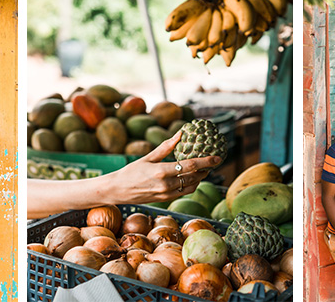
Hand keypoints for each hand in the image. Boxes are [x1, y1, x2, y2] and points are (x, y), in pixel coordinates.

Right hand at [107, 131, 221, 204]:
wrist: (118, 190)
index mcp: (162, 171)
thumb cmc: (131, 171)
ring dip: (199, 178)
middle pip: (194, 176)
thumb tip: (180, 133)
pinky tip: (191, 177)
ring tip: (203, 169)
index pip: (190, 165)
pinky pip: (184, 192)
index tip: (217, 158)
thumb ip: (166, 146)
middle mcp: (166, 185)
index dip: (206, 161)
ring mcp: (166, 194)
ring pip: (191, 186)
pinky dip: (191, 185)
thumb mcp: (148, 157)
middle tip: (211, 161)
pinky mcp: (165, 200)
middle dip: (205, 169)